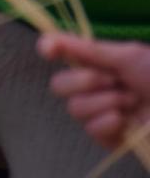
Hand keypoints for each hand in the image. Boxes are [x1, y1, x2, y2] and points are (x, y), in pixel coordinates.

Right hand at [39, 33, 149, 149]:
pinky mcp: (110, 138)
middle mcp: (94, 87)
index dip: (50, 49)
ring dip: (105, 102)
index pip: (62, 53)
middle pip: (60, 85)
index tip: (48, 50)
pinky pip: (91, 129)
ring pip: (75, 108)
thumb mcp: (127, 55)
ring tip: (131, 100)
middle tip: (114, 80)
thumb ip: (86, 49)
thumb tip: (46, 39)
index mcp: (98, 63)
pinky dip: (109, 122)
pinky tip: (127, 120)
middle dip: (85, 81)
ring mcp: (100, 113)